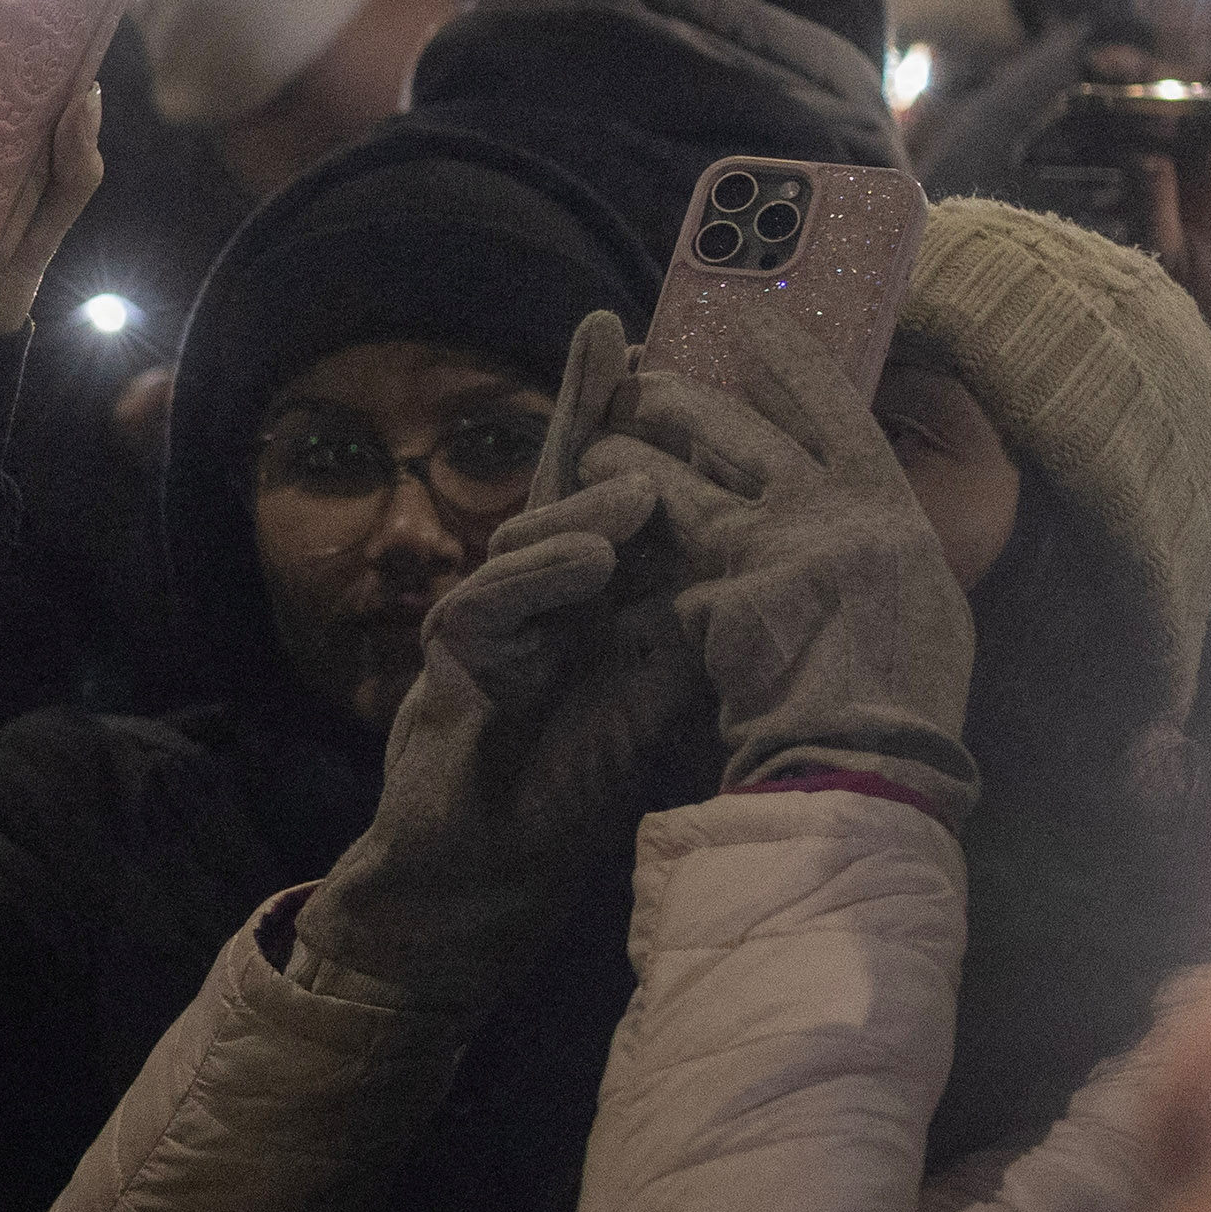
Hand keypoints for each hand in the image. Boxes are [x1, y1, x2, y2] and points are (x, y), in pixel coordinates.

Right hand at [301, 324, 707, 1000]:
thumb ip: (688, 623)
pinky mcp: (448, 669)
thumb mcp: (657, 689)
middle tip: (622, 346)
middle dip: (584, 409)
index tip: (648, 338)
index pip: (608, 483)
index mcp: (582, 588)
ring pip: (524, 541)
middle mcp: (527, 589)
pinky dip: (536, 587)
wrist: (490, 873)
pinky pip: (484, 609)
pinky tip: (586, 571)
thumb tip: (763, 562)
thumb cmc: (571, 777)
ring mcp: (480, 621)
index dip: (620, 412)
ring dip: (582, 518)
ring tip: (639, 498)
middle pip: (558, 483)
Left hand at [575, 331, 975, 806]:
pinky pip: (663, 572)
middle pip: (735, 430)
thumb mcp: (921, 593)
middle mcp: (827, 513)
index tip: (747, 318)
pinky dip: (635, 566)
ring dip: (628, 462)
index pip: (834, 407)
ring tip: (593, 451)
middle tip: (634, 381)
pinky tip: (602, 556)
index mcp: (888, 506)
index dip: (787, 360)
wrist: (874, 762)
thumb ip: (874, 537)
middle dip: (675, 399)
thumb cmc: (910, 694)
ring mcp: (766, 551)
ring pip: (677, 484)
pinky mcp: (713, 598)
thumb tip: (842, 498)